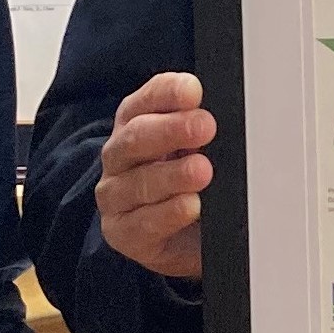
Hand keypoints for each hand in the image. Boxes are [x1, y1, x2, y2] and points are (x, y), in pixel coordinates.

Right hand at [97, 72, 214, 280]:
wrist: (185, 240)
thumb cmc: (190, 185)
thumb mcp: (198, 150)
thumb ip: (200, 131)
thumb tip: (218, 116)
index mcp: (136, 123)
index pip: (147, 100)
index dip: (168, 93)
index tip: (194, 92)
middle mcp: (119, 155)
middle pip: (137, 136)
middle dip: (172, 130)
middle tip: (205, 127)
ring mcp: (115, 195)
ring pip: (139, 181)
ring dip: (173, 174)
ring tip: (202, 171)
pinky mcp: (121, 232)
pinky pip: (143, 222)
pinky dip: (169, 214)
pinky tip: (191, 206)